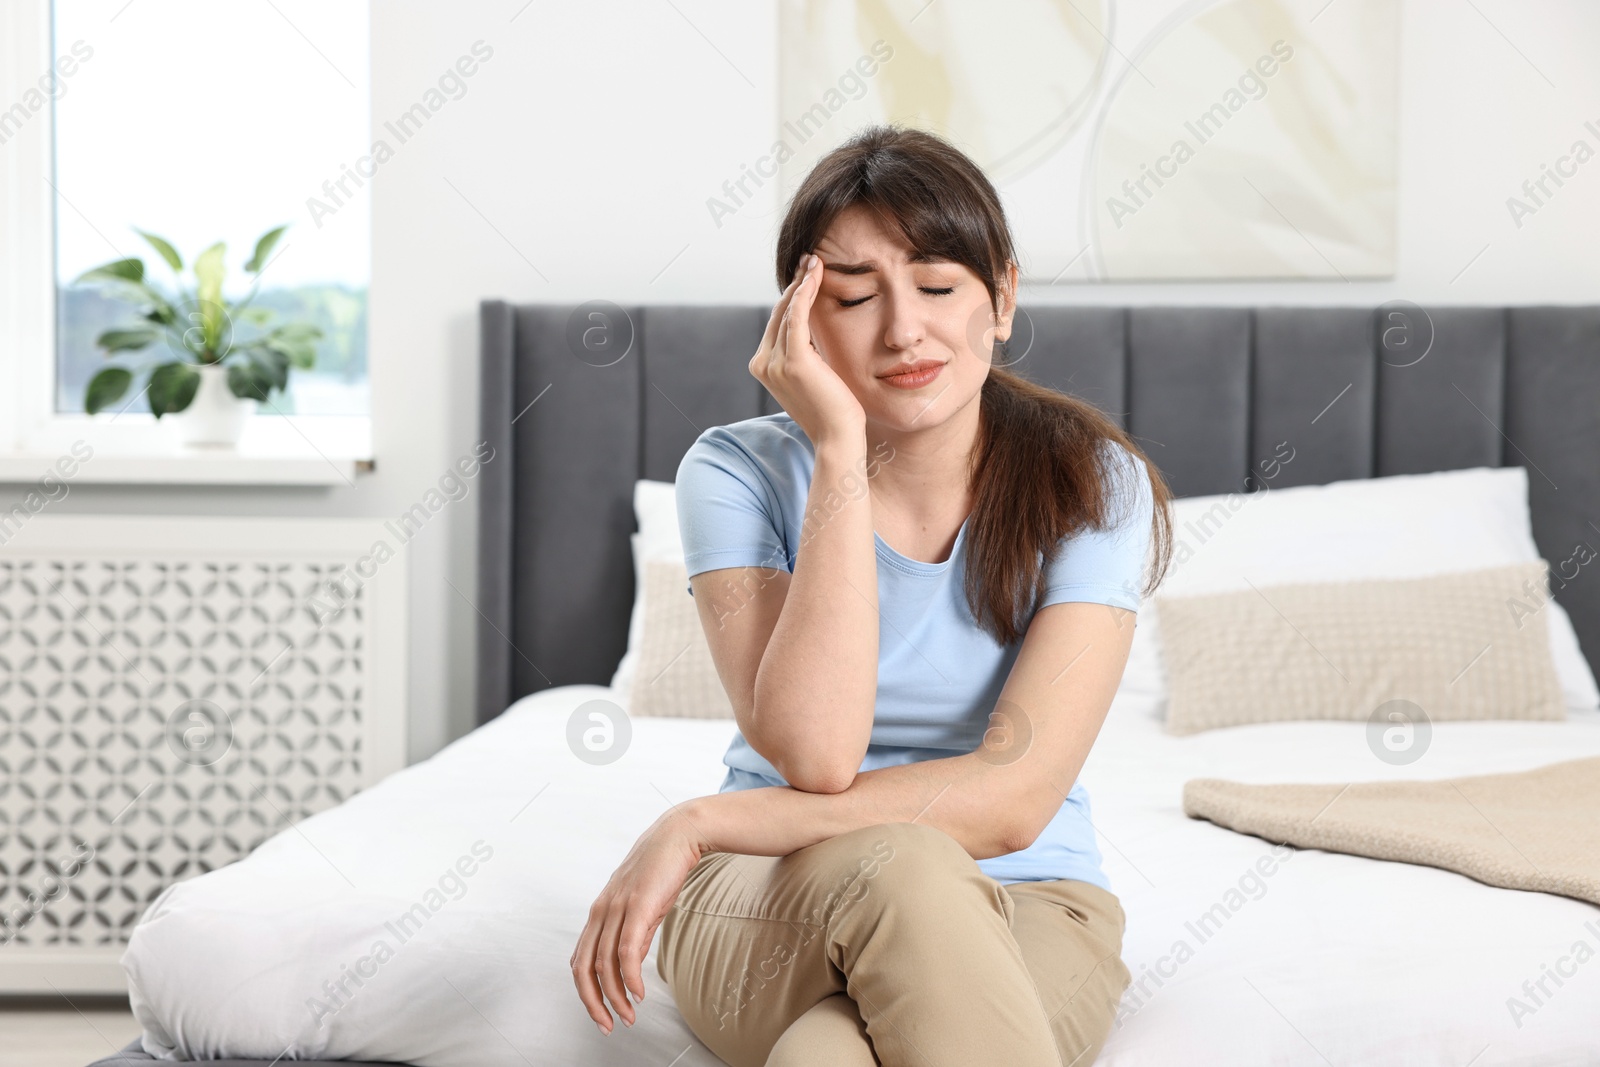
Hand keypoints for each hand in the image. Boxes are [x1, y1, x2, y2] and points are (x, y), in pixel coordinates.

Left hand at [571, 811, 707, 1033]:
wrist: (679, 836)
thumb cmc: (662, 870)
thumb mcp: (643, 908)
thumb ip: (635, 936)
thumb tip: (631, 968)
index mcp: (599, 912)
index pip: (580, 961)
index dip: (586, 992)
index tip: (602, 1014)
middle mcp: (601, 911)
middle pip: (583, 968)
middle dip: (593, 1003)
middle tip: (608, 1026)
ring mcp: (617, 908)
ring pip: (603, 964)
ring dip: (615, 997)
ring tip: (629, 1015)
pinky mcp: (637, 906)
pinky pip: (626, 951)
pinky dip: (630, 977)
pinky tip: (639, 993)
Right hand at [750, 253, 865, 448]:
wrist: (838, 438)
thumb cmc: (834, 411)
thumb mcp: (814, 377)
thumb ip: (806, 354)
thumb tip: (813, 330)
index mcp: (764, 367)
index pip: (778, 322)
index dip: (792, 296)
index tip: (808, 274)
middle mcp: (763, 364)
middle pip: (779, 313)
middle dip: (796, 284)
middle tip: (812, 260)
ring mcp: (774, 363)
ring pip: (787, 310)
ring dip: (803, 282)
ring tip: (816, 261)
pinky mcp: (793, 361)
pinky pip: (796, 316)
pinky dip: (805, 292)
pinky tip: (816, 274)